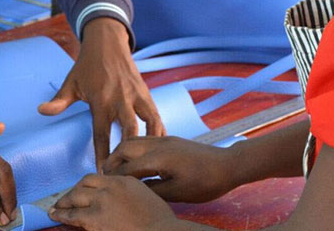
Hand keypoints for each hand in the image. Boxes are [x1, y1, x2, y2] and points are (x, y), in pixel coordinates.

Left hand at [37, 17, 164, 170]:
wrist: (107, 42)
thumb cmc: (87, 65)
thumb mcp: (71, 82)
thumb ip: (59, 101)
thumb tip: (41, 111)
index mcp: (101, 100)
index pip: (102, 133)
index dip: (103, 155)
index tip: (103, 173)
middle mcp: (121, 99)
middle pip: (130, 131)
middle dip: (129, 154)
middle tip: (127, 175)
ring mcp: (136, 95)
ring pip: (150, 123)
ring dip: (150, 144)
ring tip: (150, 164)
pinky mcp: (147, 93)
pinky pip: (156, 115)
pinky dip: (160, 131)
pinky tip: (161, 147)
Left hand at [49, 174, 181, 230]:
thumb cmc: (160, 223)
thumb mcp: (146, 198)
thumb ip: (130, 194)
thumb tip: (118, 202)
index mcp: (125, 180)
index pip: (101, 177)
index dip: (89, 184)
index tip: (84, 191)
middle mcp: (111, 186)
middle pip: (85, 183)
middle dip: (74, 191)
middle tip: (67, 199)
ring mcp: (102, 201)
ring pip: (75, 196)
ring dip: (63, 202)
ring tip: (56, 207)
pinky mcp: (94, 218)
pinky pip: (72, 215)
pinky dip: (61, 214)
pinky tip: (54, 215)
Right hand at [104, 136, 238, 202]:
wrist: (228, 165)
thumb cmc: (206, 182)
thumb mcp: (178, 193)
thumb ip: (153, 190)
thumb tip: (134, 190)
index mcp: (159, 158)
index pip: (127, 167)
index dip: (115, 177)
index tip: (105, 186)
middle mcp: (159, 144)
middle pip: (125, 147)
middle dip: (113, 160)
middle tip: (105, 175)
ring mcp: (165, 140)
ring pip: (134, 140)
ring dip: (122, 153)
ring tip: (116, 168)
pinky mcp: (171, 140)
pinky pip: (145, 140)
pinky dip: (133, 149)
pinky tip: (135, 160)